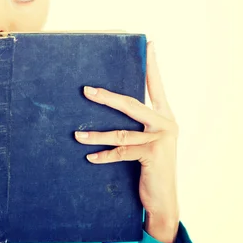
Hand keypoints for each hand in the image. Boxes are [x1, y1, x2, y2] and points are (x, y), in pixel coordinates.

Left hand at [74, 41, 179, 242]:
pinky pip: (121, 152)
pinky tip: (90, 157)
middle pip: (131, 104)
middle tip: (86, 90)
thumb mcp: (148, 142)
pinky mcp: (153, 155)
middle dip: (107, 97)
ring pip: (121, 132)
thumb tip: (112, 105)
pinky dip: (104, 155)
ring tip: (77, 136)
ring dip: (96, 134)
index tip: (151, 43)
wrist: (164, 200)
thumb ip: (138, 125)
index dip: (152, 64)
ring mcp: (160, 139)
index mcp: (164, 115)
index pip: (156, 85)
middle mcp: (165, 123)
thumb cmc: (151, 167)